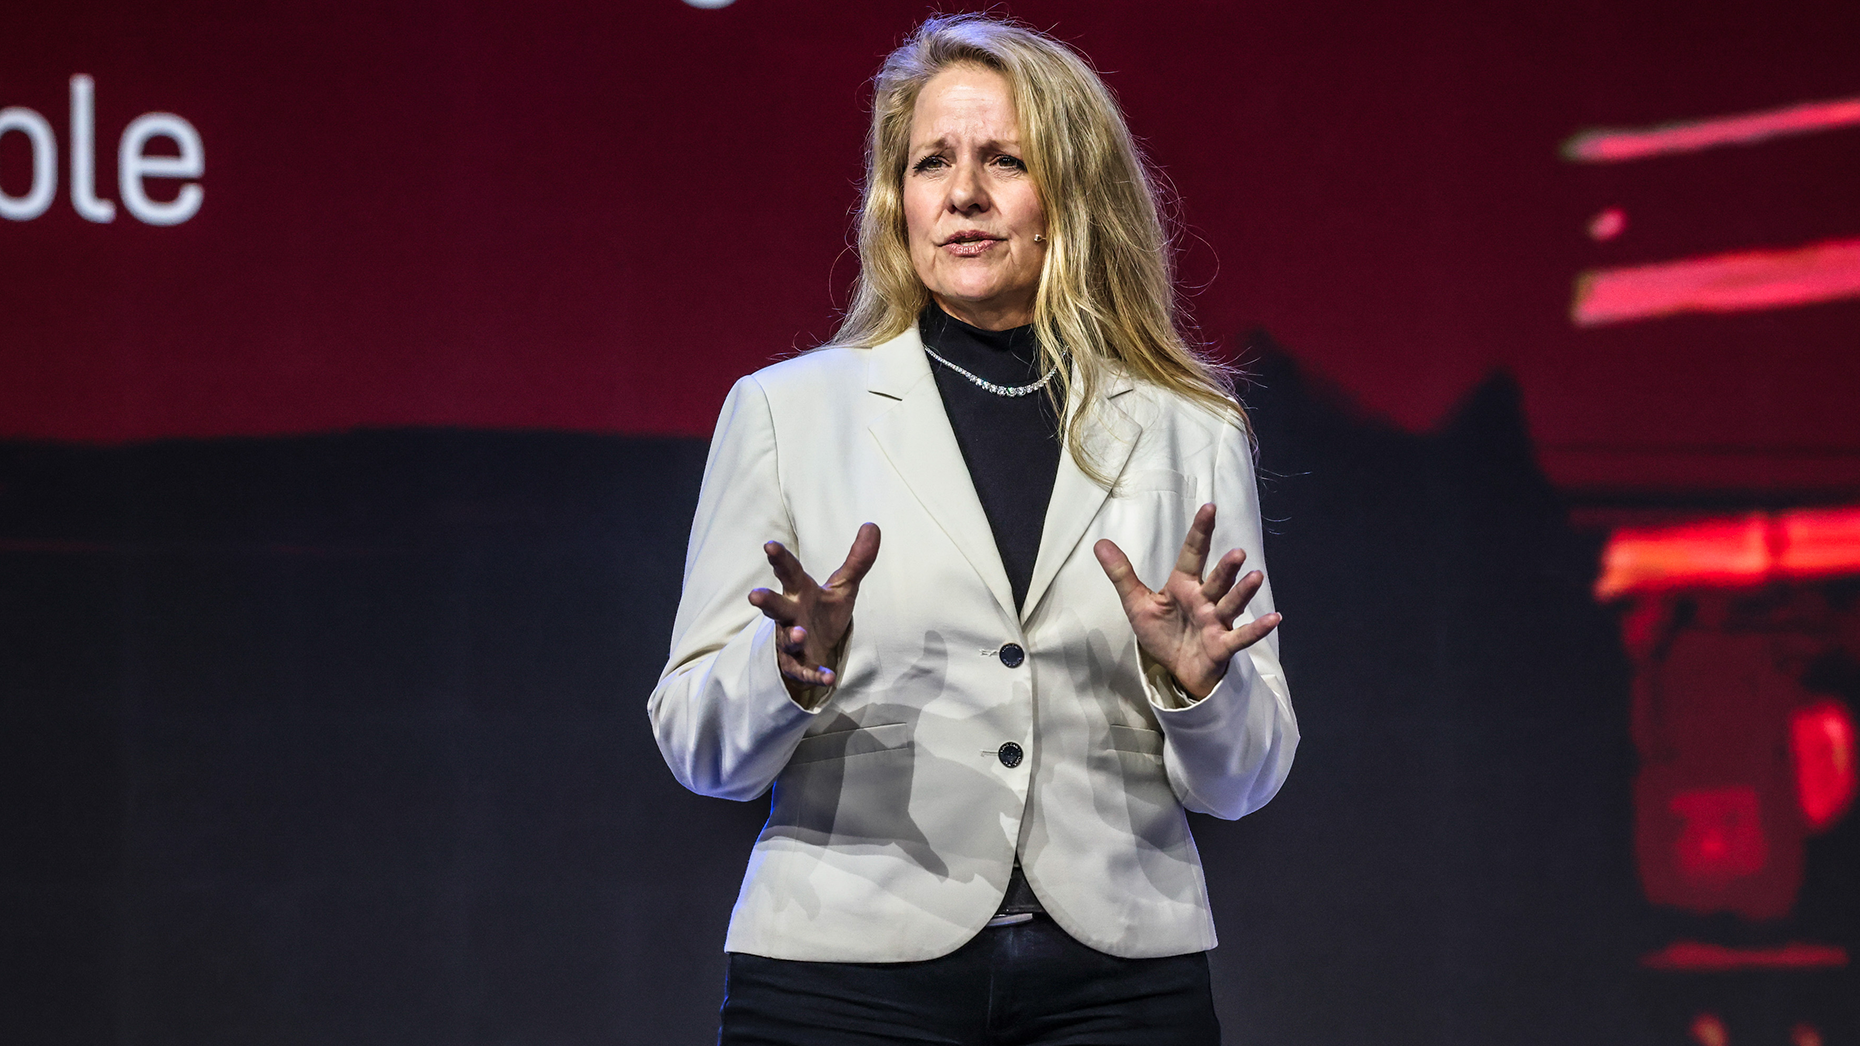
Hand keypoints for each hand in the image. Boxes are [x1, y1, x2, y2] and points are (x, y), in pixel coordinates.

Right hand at [748, 523, 880, 698]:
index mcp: (799, 592)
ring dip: (792, 638)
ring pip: (786, 640)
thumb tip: (872, 525)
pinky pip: (804, 671)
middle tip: (754, 595)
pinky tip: (829, 679)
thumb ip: (857, 560)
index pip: (788, 572)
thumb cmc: (822, 612)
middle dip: (766, 601)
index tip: (770, 545)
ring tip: (799, 635)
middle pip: (775, 607)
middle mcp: (790, 615)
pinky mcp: (799, 665)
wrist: (816, 649)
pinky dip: (814, 675)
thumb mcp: (842, 587)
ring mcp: (791, 641)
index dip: (779, 559)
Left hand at [1094, 504, 1279, 699]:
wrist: (1175, 670)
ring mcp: (1216, 622)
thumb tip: (1099, 543)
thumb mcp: (1136, 603)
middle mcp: (1204, 600)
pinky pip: (1241, 637)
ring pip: (1230, 604)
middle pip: (1215, 580)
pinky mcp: (1222, 645)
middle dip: (1226, 568)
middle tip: (1237, 553)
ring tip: (1255, 577)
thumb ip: (1122, 574)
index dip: (1200, 531)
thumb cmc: (1163, 633)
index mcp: (1183, 586)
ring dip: (1243, 592)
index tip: (1209, 508)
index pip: (1193, 554)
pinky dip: (1257, 629)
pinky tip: (1275, 618)